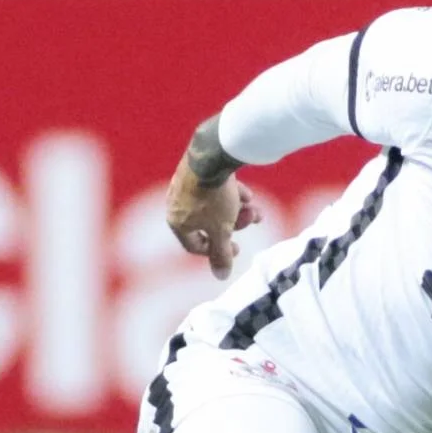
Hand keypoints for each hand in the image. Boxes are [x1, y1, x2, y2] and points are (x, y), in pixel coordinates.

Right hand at [166, 161, 261, 279]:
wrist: (212, 155)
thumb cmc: (213, 198)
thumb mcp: (221, 230)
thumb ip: (221, 253)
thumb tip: (221, 277)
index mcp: (176, 222)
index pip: (195, 245)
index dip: (217, 251)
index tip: (236, 248)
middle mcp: (175, 204)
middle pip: (208, 223)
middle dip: (234, 224)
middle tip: (253, 220)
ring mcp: (184, 185)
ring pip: (214, 205)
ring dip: (237, 209)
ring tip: (255, 208)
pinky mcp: (196, 170)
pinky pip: (214, 188)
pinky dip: (231, 193)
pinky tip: (246, 193)